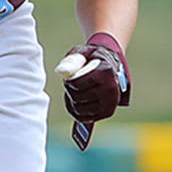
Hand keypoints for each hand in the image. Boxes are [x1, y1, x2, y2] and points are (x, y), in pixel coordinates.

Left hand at [55, 33, 130, 150]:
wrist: (111, 66)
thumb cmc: (93, 59)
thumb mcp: (83, 53)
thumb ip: (72, 60)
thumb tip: (60, 71)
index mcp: (105, 71)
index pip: (78, 84)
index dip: (68, 82)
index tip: (69, 78)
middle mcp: (111, 88)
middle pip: (79, 97)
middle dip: (70, 91)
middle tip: (71, 85)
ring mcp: (111, 102)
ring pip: (80, 109)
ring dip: (72, 102)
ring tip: (74, 93)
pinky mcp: (108, 111)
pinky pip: (85, 118)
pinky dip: (76, 112)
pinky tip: (76, 102)